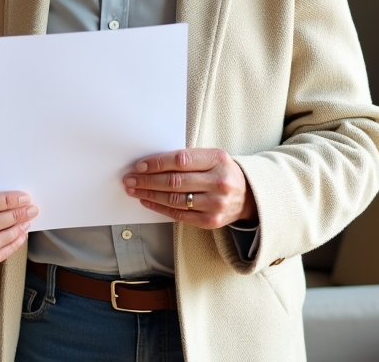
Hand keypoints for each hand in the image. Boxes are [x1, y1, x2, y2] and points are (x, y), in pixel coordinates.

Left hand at [123, 148, 256, 229]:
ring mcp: (216, 203)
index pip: (181, 160)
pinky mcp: (212, 221)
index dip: (157, 163)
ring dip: (149, 194)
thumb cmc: (222, 172)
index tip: (140, 166)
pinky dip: (159, 207)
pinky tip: (147, 201)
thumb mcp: (212, 157)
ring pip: (174, 199)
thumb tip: (151, 163)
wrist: (248, 196)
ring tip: (134, 190)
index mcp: (218, 159)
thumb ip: (188, 159)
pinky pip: (179, 214)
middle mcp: (219, 182)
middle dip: (147, 180)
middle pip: (175, 181)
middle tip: (130, 179)